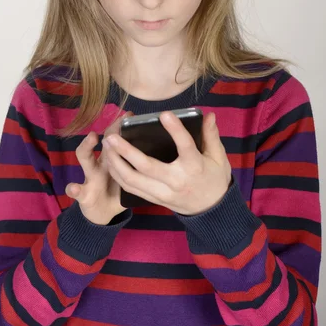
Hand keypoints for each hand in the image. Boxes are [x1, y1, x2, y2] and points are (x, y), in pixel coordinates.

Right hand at [65, 111, 133, 224]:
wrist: (101, 213)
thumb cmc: (117, 190)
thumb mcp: (127, 174)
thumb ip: (137, 162)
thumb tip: (159, 145)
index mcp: (111, 159)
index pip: (112, 138)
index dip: (119, 126)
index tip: (128, 115)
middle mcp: (99, 163)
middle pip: (100, 141)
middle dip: (109, 124)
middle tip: (113, 118)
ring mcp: (89, 177)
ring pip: (85, 159)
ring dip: (87, 148)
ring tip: (92, 137)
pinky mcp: (84, 195)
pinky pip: (78, 191)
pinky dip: (74, 189)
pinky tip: (73, 187)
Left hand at [102, 111, 231, 214]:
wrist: (211, 210)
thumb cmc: (214, 179)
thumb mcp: (218, 158)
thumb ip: (211, 136)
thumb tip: (208, 115)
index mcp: (194, 167)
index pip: (185, 147)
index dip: (175, 130)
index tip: (164, 114)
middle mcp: (176, 181)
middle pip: (147, 167)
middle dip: (127, 151)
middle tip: (112, 136)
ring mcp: (163, 193)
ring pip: (133, 180)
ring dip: (116, 163)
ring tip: (106, 145)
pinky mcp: (154, 199)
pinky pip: (131, 188)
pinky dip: (118, 175)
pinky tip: (110, 161)